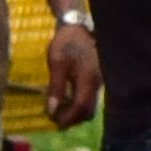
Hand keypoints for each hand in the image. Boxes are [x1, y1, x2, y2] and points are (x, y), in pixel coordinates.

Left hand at [40, 7, 103, 128]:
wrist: (77, 28)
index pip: (80, 107)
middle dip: (72, 119)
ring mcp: (98, 81)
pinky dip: (79, 104)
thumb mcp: (56, 64)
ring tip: (59, 110)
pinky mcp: (96, 79)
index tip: (54, 122)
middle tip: (55, 119)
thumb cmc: (65, 44)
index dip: (67, 118)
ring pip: (90, 105)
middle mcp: (97, 83)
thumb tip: (52, 110)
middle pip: (88, 111)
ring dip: (75, 113)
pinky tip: (66, 100)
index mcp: (88, 79)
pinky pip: (90, 98)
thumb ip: (56, 88)